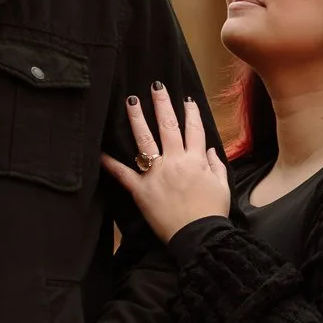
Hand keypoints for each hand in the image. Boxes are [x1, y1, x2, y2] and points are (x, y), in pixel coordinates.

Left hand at [100, 83, 229, 242]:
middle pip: (168, 127)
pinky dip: (110, 163)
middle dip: (162, 104)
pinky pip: (123, 173)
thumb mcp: (222, 187)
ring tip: (131, 101)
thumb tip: (212, 150)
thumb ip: (217, 166)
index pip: (194, 130)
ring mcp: (156, 174)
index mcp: (196, 161)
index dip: (191, 113)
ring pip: (145, 141)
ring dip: (137, 119)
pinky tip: (100, 151)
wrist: (199, 237)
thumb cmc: (211, 213)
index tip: (186, 99)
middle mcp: (175, 161)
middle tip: (155, 86)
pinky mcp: (141, 190)